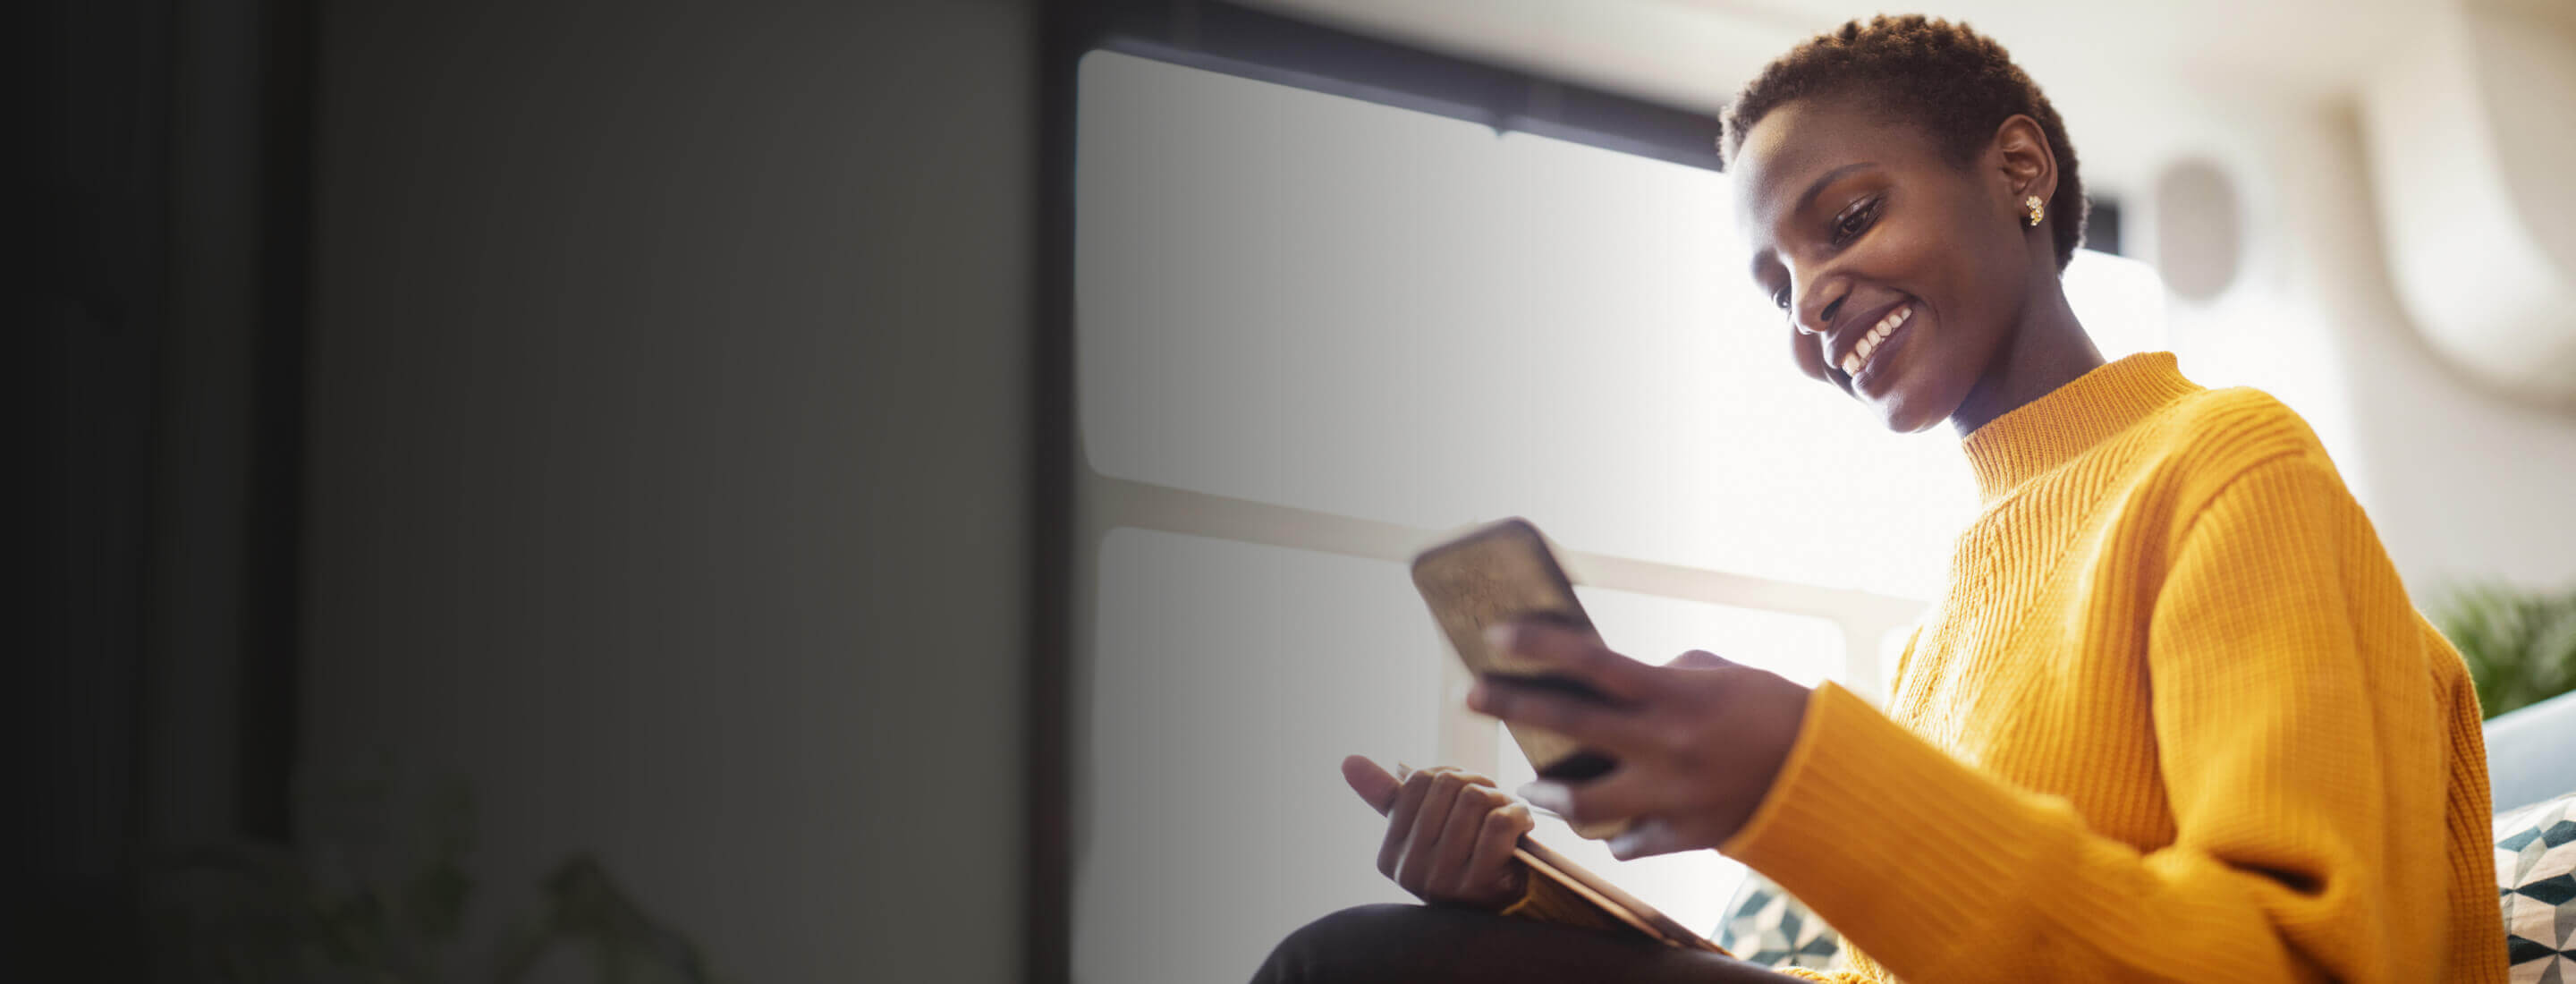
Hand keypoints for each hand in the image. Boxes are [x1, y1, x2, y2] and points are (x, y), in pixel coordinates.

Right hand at [1340, 755, 1534, 909]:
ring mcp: (1442, 882)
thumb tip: (1348, 760)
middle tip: (1493, 798)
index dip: (1449, 772)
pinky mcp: (1480, 885)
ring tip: (1507, 811)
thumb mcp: (1425, 829)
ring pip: (1474, 800)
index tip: (1467, 788)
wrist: (1509, 906)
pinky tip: (1522, 825)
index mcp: (1389, 857)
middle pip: (1447, 785)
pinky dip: (1517, 813)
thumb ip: (1389, 798)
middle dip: (1478, 782)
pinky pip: (1498, 822)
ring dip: (1501, 798)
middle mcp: (1409, 873)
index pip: (1417, 781)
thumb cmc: (1466, 858)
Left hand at [1467, 621, 1809, 859]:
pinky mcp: (1686, 835)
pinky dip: (1616, 834)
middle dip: (1512, 708)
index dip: (1539, 647)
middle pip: (1570, 726)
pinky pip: (1630, 842)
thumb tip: (1616, 682)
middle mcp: (1665, 745)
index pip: (1592, 663)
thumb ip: (1662, 675)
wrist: (1827, 777)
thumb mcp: (1717, 674)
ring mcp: (1672, 795)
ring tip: (1531, 788)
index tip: (1495, 636)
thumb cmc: (1770, 709)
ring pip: (1586, 804)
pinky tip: (1606, 826)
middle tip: (1470, 696)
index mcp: (1674, 695)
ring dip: (1550, 795)